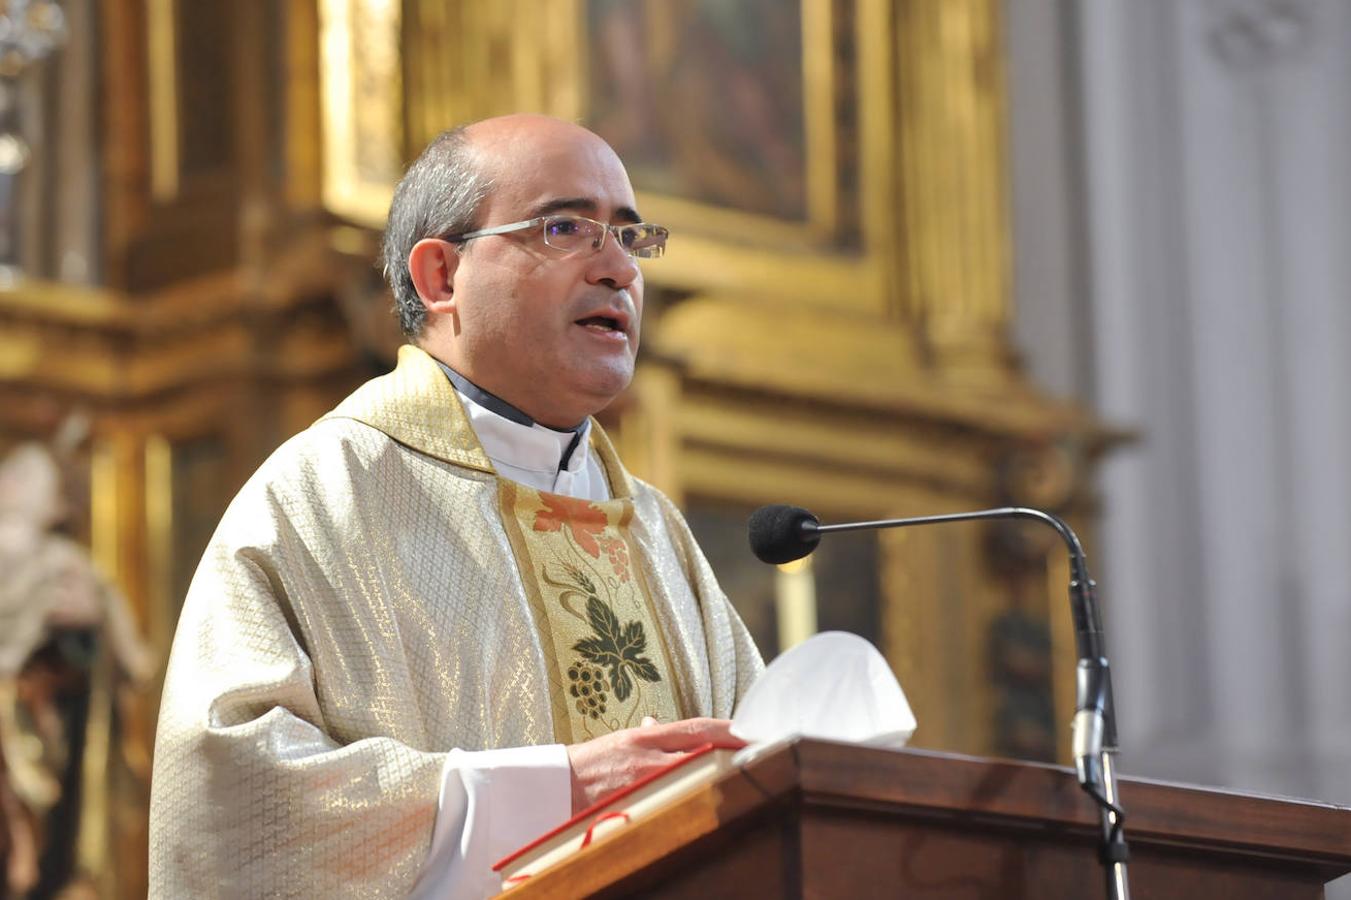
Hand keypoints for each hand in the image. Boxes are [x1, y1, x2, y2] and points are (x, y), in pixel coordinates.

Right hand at [565, 717, 744, 812]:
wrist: (552, 787)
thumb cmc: (587, 764)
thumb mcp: (619, 741)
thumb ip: (645, 737)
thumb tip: (658, 726)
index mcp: (645, 737)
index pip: (697, 727)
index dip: (728, 728)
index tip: (752, 729)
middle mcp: (649, 756)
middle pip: (704, 750)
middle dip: (735, 751)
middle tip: (763, 751)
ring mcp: (646, 782)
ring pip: (695, 775)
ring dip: (721, 773)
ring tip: (748, 773)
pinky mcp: (639, 804)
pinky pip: (675, 800)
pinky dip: (695, 798)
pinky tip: (715, 800)